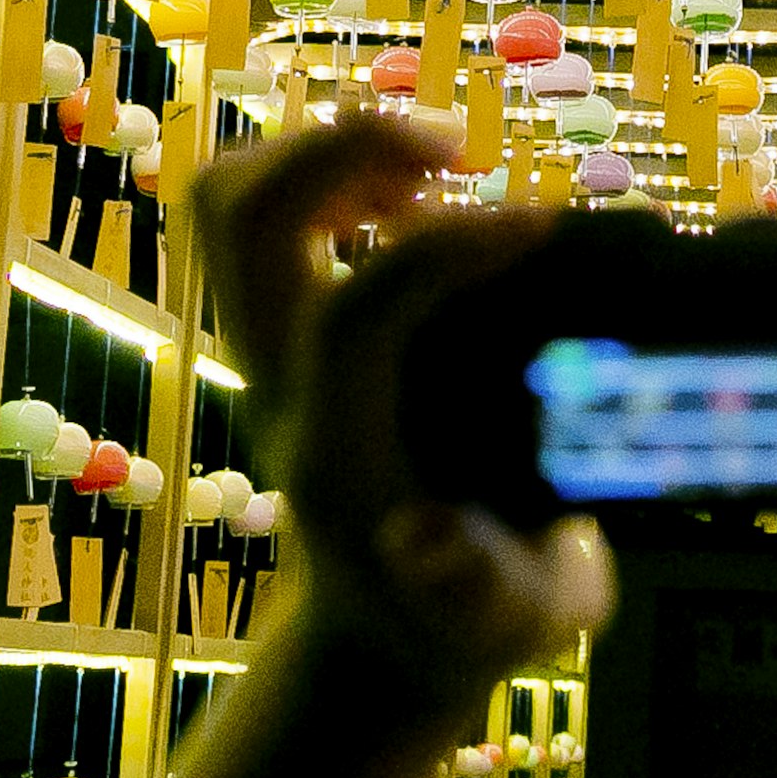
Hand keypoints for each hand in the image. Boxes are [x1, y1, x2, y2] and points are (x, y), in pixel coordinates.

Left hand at [193, 118, 614, 728]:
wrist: (387, 632)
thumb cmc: (475, 619)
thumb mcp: (510, 622)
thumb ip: (479, 585)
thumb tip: (422, 536)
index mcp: (338, 448)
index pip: (357, 308)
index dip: (449, 247)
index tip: (545, 224)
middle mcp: (279, 384)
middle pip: (243, 217)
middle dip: (345, 145)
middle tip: (459, 155)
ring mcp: (266, 349)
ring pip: (231, 195)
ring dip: (326, 147)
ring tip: (437, 168)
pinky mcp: (278, 326)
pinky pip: (264, 204)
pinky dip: (333, 167)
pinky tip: (427, 197)